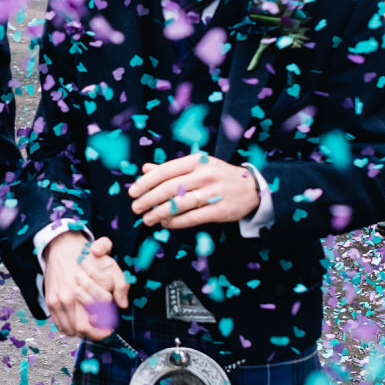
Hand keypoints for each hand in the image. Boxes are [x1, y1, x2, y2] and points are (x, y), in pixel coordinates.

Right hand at [42, 233, 128, 339]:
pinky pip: (59, 324)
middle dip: (93, 333)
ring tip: (89, 326)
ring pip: (69, 330)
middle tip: (100, 330)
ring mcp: (58, 300)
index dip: (102, 331)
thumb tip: (123, 305)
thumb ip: (121, 284)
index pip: (92, 323)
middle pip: (80, 330)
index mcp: (85, 291)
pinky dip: (68, 327)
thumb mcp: (110, 265)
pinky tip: (77, 321)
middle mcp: (69, 298)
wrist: (62, 247)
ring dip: (80, 332)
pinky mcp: (50, 300)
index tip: (108, 330)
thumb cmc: (86, 257)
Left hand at [128, 153, 260, 229]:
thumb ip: (171, 169)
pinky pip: (193, 218)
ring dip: (160, 213)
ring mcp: (215, 192)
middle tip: (136, 208)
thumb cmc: (218, 176)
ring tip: (147, 219)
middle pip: (170, 188)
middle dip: (149, 199)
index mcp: (197, 160)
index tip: (133, 192)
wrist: (252, 188)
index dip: (146, 182)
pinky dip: (176, 222)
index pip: (165, 170)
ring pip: (180, 204)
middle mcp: (205, 174)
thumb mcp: (197, 166)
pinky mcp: (221, 209)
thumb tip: (145, 169)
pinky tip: (166, 224)